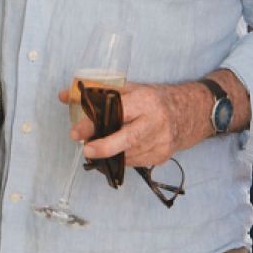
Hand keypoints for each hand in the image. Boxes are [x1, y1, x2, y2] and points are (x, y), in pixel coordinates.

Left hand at [60, 81, 208, 167]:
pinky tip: (118, 151)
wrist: (189, 113)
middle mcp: (155, 123)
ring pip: (128, 155)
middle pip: (128, 140)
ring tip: (98, 148)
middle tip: (86, 150)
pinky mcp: (162, 156)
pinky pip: (135, 162)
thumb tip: (63, 95)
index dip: (95, 123)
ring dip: (110, 154)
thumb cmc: (154, 99)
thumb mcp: (130, 90)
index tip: (76, 132)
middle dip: (104, 147)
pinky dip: (123, 157)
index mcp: (146, 102)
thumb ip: (97, 93)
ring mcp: (161, 142)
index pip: (118, 112)